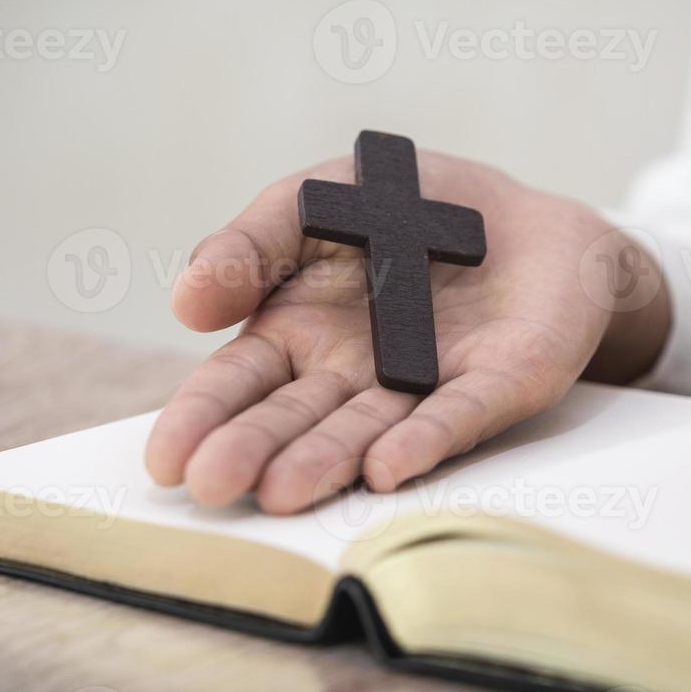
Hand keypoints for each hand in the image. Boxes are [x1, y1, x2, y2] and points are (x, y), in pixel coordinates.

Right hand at [146, 151, 669, 512]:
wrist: (524, 218)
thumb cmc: (408, 211)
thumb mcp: (318, 199)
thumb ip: (252, 242)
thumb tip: (185, 302)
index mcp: (299, 333)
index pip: (239, 383)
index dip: (201, 416)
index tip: (166, 457)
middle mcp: (353, 375)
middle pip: (293, 418)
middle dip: (252, 451)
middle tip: (211, 484)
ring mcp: (422, 387)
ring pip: (364, 430)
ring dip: (323, 460)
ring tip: (281, 492)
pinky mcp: (494, 387)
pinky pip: (455, 415)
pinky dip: (420, 440)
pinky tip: (386, 468)